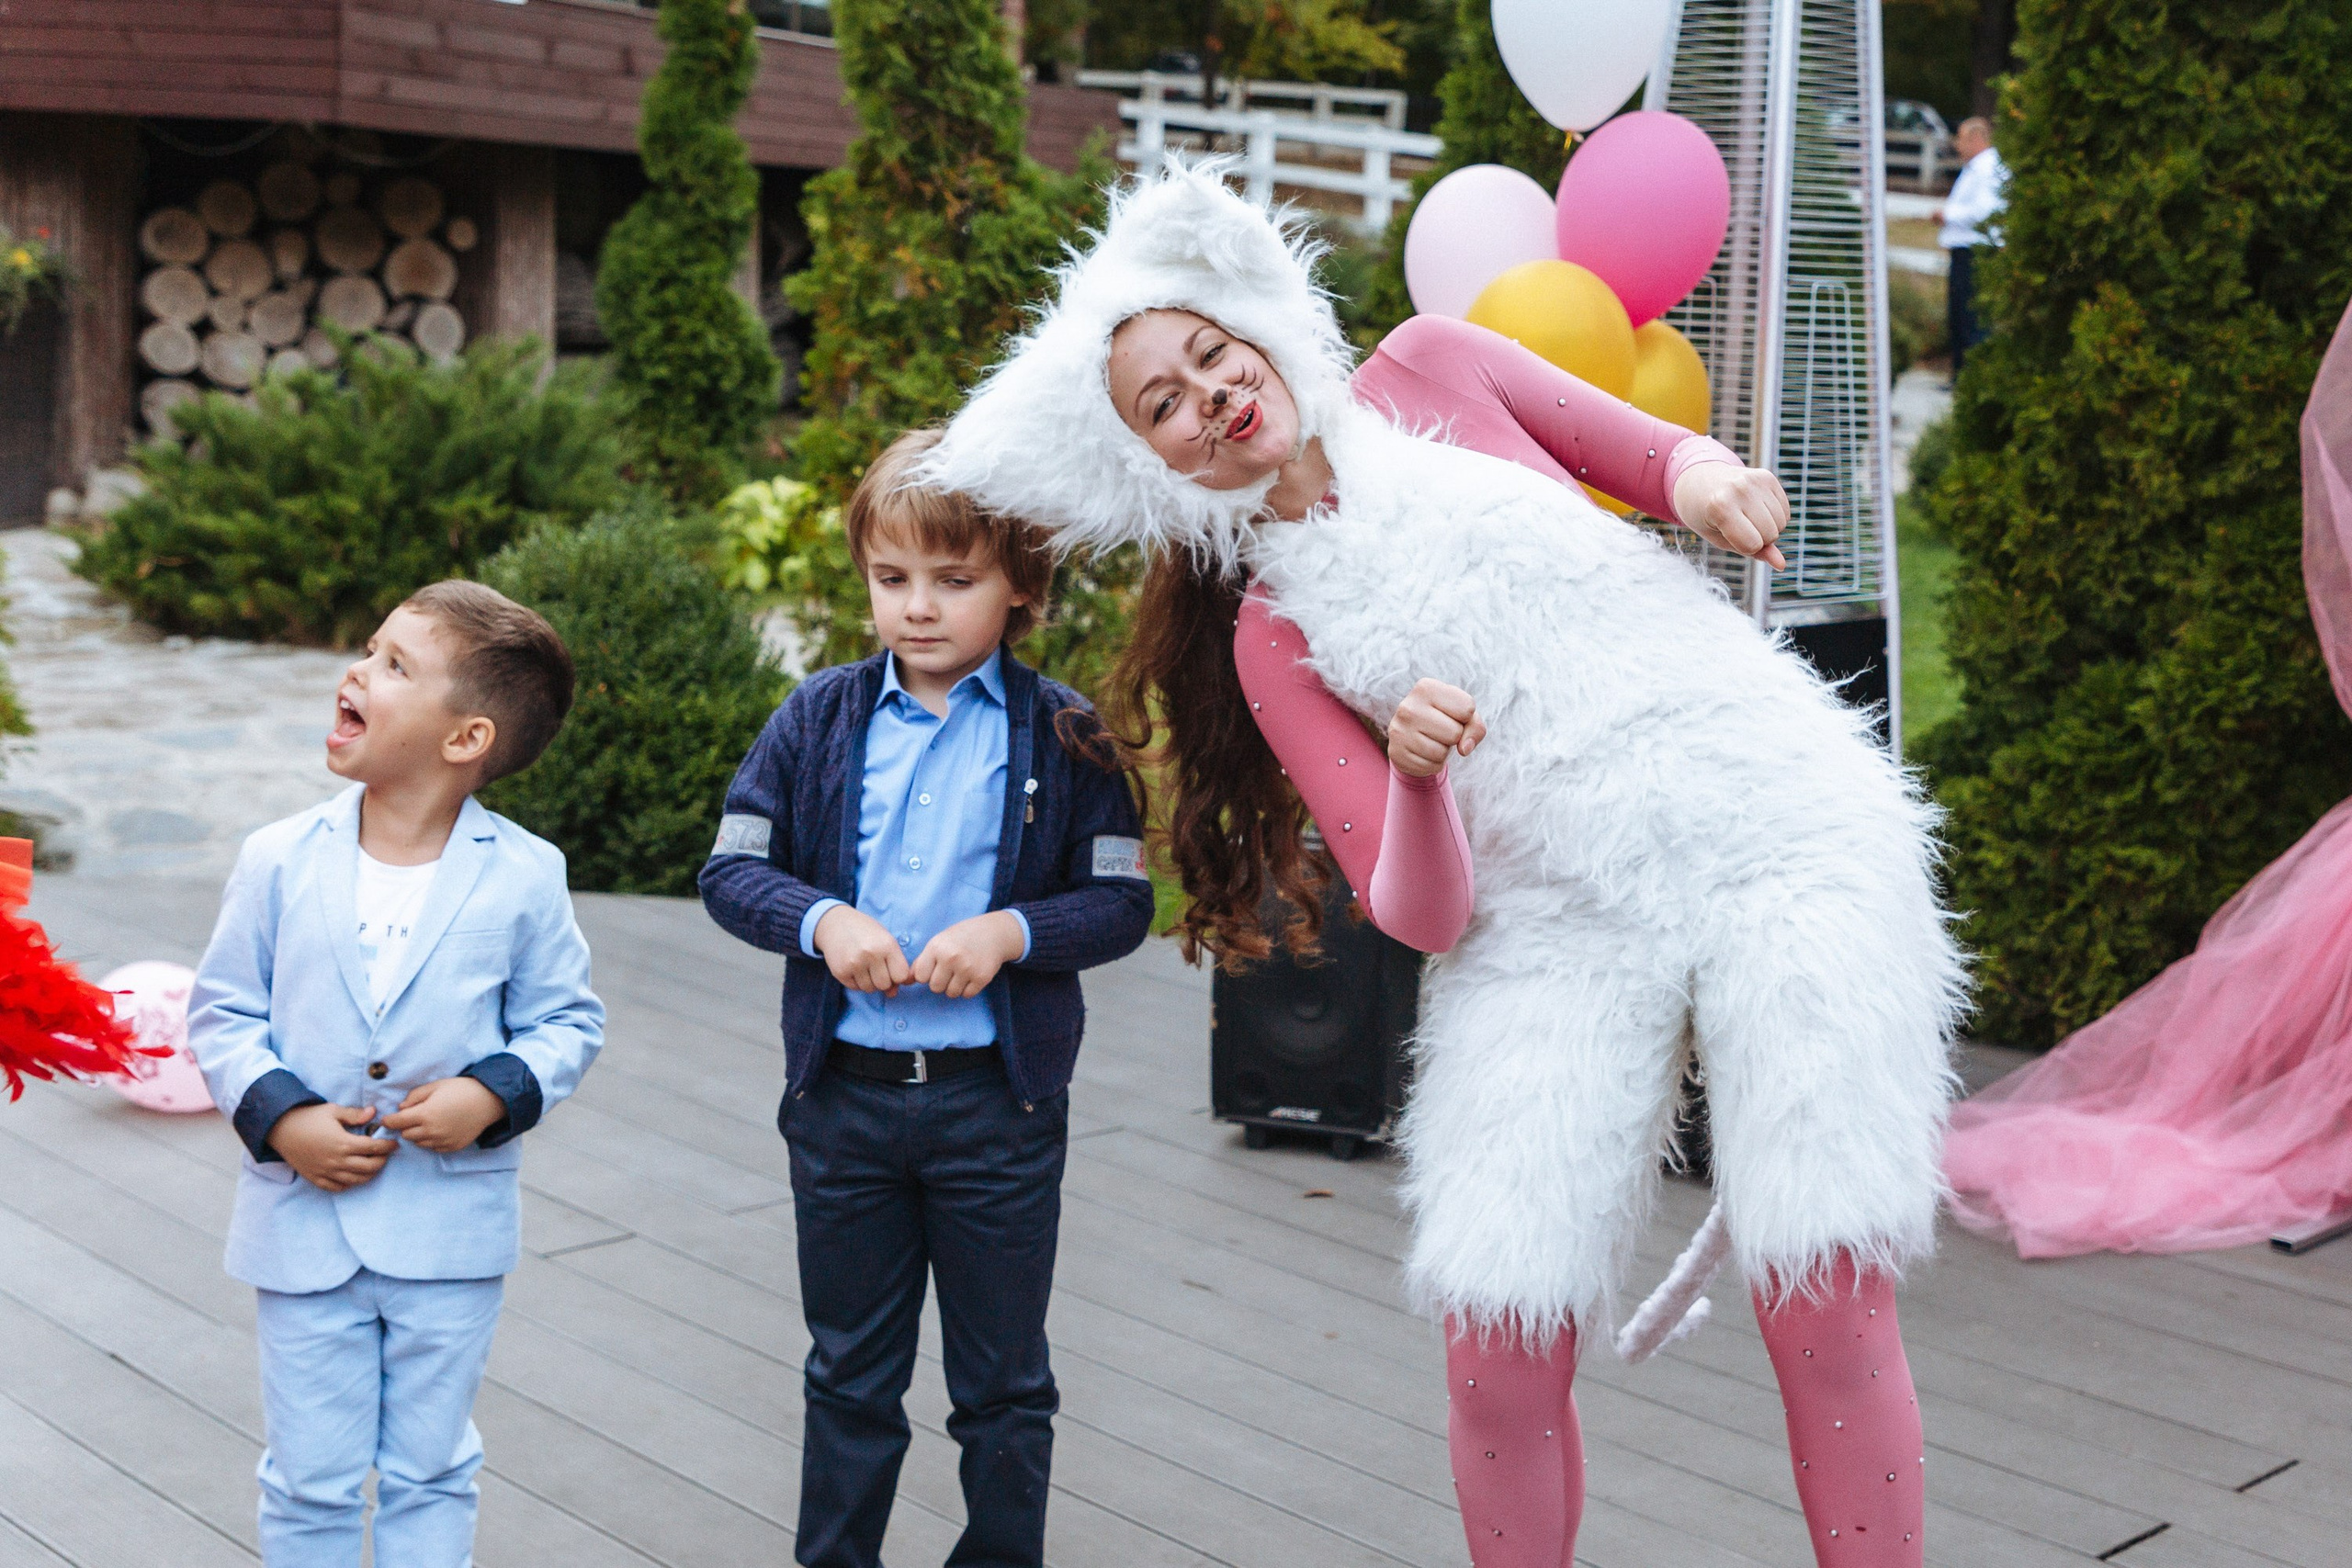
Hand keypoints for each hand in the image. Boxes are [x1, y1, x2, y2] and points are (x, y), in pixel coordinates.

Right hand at [267, 1103, 396, 1191]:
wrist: (280, 1129)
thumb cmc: (308, 1117)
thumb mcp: (333, 1110)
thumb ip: (354, 1114)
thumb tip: (374, 1112)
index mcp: (343, 1143)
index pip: (374, 1148)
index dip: (387, 1146)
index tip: (394, 1143)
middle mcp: (336, 1161)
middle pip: (369, 1167)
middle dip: (382, 1161)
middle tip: (385, 1154)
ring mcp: (326, 1172)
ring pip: (356, 1180)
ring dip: (369, 1173)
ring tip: (373, 1164)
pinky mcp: (316, 1178)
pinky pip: (337, 1188)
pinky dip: (349, 1184)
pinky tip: (353, 1175)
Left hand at [380, 1077, 507, 1152]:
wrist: (488, 1101)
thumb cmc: (461, 1089)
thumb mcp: (435, 1086)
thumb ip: (415, 1096)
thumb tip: (401, 1108)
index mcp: (425, 1114)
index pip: (396, 1122)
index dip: (389, 1120)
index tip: (387, 1118)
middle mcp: (431, 1131)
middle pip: (405, 1135)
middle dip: (405, 1127)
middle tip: (412, 1117)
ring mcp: (442, 1141)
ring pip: (418, 1143)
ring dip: (418, 1134)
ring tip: (428, 1123)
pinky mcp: (452, 1147)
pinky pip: (433, 1147)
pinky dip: (432, 1140)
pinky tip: (440, 1129)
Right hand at [815, 904, 912, 995]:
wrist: (836, 923)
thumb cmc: (867, 933)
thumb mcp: (886, 942)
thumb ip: (895, 966)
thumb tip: (892, 994)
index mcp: (887, 945)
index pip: (901, 976)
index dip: (898, 976)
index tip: (892, 969)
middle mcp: (871, 954)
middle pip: (884, 985)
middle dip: (883, 980)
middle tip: (876, 967)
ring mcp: (854, 963)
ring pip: (870, 989)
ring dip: (869, 982)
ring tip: (865, 965)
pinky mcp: (840, 971)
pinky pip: (855, 988)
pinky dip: (857, 981)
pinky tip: (854, 967)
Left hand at [911, 912, 1026, 999]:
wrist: (994, 932)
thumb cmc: (961, 937)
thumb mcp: (939, 942)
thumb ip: (922, 961)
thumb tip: (905, 982)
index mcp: (937, 947)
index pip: (920, 976)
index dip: (927, 974)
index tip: (935, 967)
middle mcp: (951, 958)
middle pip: (935, 988)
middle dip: (941, 982)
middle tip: (950, 970)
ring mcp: (967, 968)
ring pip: (951, 993)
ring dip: (954, 987)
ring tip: (961, 972)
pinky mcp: (981, 977)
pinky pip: (967, 995)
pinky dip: (968, 989)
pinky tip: (971, 975)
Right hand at [1387, 678, 1485, 778]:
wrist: (1411, 736)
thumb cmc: (1443, 720)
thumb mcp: (1463, 715)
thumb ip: (1475, 727)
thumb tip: (1464, 749)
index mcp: (1426, 687)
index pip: (1467, 708)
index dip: (1466, 716)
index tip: (1451, 714)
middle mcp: (1408, 706)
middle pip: (1455, 732)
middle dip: (1455, 736)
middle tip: (1440, 730)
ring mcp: (1398, 730)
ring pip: (1441, 752)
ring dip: (1443, 752)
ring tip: (1431, 741)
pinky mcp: (1395, 752)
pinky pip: (1429, 766)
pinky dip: (1432, 763)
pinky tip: (1422, 752)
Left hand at [1672, 463, 1789, 568]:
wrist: (1699, 481)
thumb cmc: (1706, 516)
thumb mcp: (1720, 539)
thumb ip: (1752, 552)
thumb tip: (1781, 565)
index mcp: (1720, 507)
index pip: (1753, 544)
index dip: (1744, 547)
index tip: (1729, 535)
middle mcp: (1740, 490)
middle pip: (1770, 534)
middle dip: (1758, 538)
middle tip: (1737, 525)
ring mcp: (1755, 480)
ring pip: (1781, 522)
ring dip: (1768, 527)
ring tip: (1746, 515)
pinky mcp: (1767, 476)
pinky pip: (1785, 510)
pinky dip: (1775, 515)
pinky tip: (1756, 507)